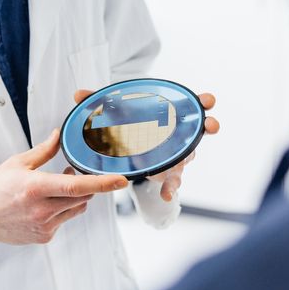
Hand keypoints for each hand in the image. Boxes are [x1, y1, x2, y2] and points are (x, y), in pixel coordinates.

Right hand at [0, 128, 128, 254]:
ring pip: (76, 209)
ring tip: (56, 185)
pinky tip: (43, 203)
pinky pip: (64, 220)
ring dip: (75, 196)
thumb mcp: (16, 164)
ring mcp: (43, 226)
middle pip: (82, 197)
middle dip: (86, 183)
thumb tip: (58, 136)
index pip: (76, 185)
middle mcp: (41, 210)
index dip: (102, 183)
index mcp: (34, 188)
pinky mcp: (44, 236)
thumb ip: (42, 151)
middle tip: (72, 170)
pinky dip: (61, 209)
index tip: (120, 180)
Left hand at [73, 89, 220, 201]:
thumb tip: (77, 94)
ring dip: (185, 162)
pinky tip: (164, 194)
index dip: (201, 102)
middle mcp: (179, 134)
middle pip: (199, 129)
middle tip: (211, 125)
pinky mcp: (169, 172)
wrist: (135, 148)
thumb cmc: (133, 124)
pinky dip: (169, 187)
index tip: (208, 100)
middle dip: (207, 126)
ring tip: (180, 171)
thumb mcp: (117, 112)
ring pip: (187, 158)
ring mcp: (177, 154)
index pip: (191, 105)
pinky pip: (172, 180)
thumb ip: (98, 102)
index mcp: (170, 114)